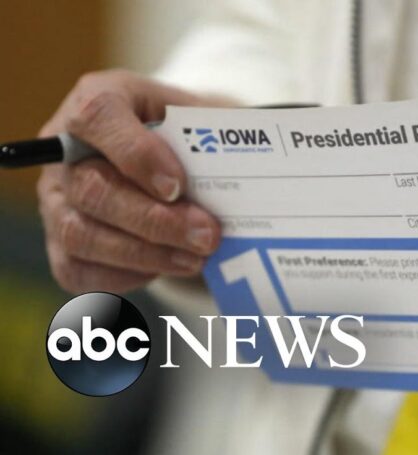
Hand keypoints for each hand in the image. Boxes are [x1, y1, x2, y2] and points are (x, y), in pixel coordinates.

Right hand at [37, 70, 229, 292]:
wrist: (173, 158)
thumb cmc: (188, 134)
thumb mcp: (203, 117)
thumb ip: (212, 135)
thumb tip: (245, 168)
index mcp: (98, 101)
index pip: (98, 118)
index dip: (137, 155)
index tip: (178, 185)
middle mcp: (65, 150)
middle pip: (92, 189)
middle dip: (155, 220)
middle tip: (207, 236)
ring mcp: (56, 199)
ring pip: (82, 235)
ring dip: (146, 255)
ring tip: (195, 259)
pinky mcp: (59, 243)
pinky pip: (79, 271)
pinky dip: (126, 276)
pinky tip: (166, 266)